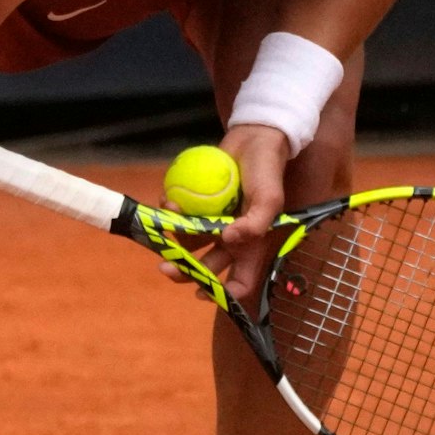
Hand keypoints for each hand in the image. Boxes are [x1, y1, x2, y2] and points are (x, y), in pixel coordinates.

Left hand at [161, 124, 289, 303]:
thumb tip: (230, 240)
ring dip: (174, 236)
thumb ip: (256, 223)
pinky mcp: (197, 206)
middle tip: (164, 268)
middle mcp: (230, 240)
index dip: (223, 294)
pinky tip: (168, 201)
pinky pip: (179, 217)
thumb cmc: (267, 173)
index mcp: (251, 245)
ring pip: (187, 243)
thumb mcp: (269, 199)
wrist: (252, 140)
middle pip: (205, 267)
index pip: (241, 281)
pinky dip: (170, 211)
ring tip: (168, 219)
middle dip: (183, 270)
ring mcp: (212, 223)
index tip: (201, 293)